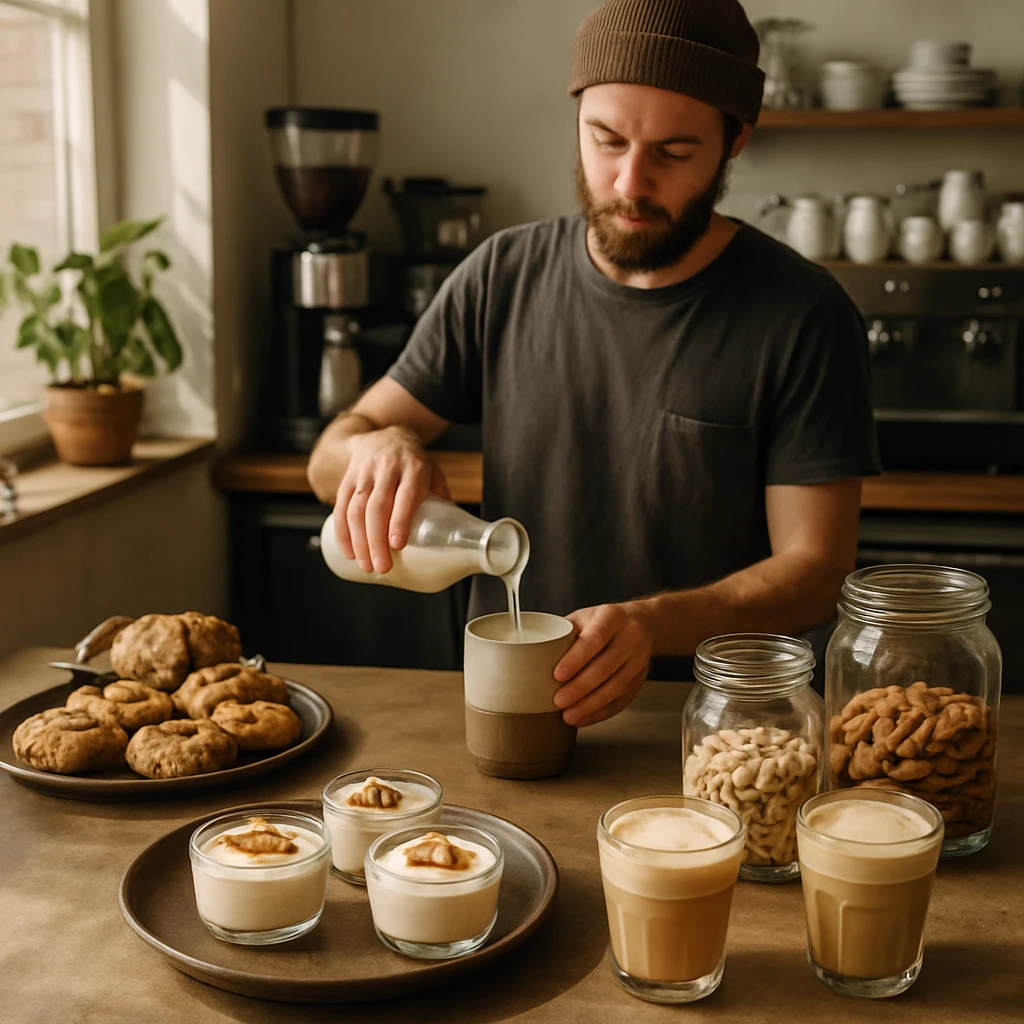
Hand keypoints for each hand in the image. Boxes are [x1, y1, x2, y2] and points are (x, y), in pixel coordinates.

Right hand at [333, 426, 450, 573]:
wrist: (384, 435)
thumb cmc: (414, 463)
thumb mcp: (433, 473)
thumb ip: (440, 500)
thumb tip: (453, 536)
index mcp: (413, 468)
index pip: (405, 495)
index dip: (399, 520)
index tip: (397, 545)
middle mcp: (387, 469)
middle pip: (377, 507)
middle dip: (376, 540)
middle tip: (382, 566)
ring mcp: (364, 473)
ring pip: (356, 509)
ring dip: (358, 541)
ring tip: (366, 565)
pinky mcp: (347, 479)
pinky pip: (340, 507)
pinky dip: (342, 532)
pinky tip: (349, 551)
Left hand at [552, 603, 652, 727]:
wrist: (643, 623)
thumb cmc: (604, 621)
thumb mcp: (584, 616)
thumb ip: (563, 633)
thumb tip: (531, 652)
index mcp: (612, 617)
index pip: (595, 638)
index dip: (576, 658)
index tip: (557, 675)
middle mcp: (630, 637)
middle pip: (606, 666)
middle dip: (581, 688)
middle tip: (558, 701)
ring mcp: (639, 660)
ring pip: (616, 687)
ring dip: (591, 705)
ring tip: (569, 715)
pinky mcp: (641, 679)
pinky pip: (622, 700)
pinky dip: (602, 712)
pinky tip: (585, 717)